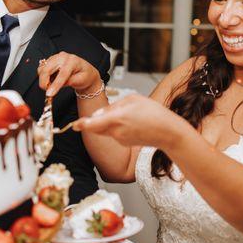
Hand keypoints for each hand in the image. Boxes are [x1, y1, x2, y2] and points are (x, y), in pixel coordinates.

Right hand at [37, 52, 100, 97]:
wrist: (85, 71)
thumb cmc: (85, 75)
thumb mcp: (81, 80)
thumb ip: (70, 82)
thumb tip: (58, 85)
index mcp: (73, 61)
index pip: (62, 74)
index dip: (55, 85)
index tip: (49, 93)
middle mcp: (63, 57)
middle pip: (47, 69)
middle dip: (44, 82)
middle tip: (47, 92)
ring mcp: (56, 57)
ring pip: (42, 69)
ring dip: (43, 79)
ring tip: (52, 85)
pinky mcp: (50, 60)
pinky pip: (42, 68)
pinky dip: (43, 76)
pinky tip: (51, 80)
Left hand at [73, 94, 191, 148]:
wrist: (168, 132)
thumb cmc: (154, 113)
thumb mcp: (133, 100)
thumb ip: (113, 106)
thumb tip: (99, 113)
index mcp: (117, 118)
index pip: (93, 124)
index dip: (82, 124)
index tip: (74, 124)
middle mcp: (116, 131)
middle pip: (96, 127)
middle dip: (92, 122)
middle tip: (94, 116)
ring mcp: (120, 139)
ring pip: (105, 129)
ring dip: (108, 123)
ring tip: (128, 115)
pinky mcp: (125, 143)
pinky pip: (115, 133)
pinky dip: (117, 127)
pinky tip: (133, 123)